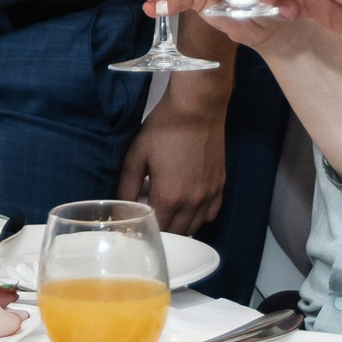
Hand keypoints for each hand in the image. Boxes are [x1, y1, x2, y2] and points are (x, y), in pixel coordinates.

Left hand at [117, 86, 225, 234]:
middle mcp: (192, 202)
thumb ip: (127, 186)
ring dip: (180, 228)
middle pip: (177, 233)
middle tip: (150, 223)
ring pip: (195, 227)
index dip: (145, 230)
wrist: (197, 108)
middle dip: (162, 231)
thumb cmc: (164, 128)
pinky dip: (200, 218)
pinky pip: (211, 214)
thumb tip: (121, 207)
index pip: (157, 229)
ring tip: (167, 219)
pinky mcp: (220, 185)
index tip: (137, 227)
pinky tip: (189, 209)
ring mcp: (209, 195)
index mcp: (168, 196)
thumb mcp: (137, 155)